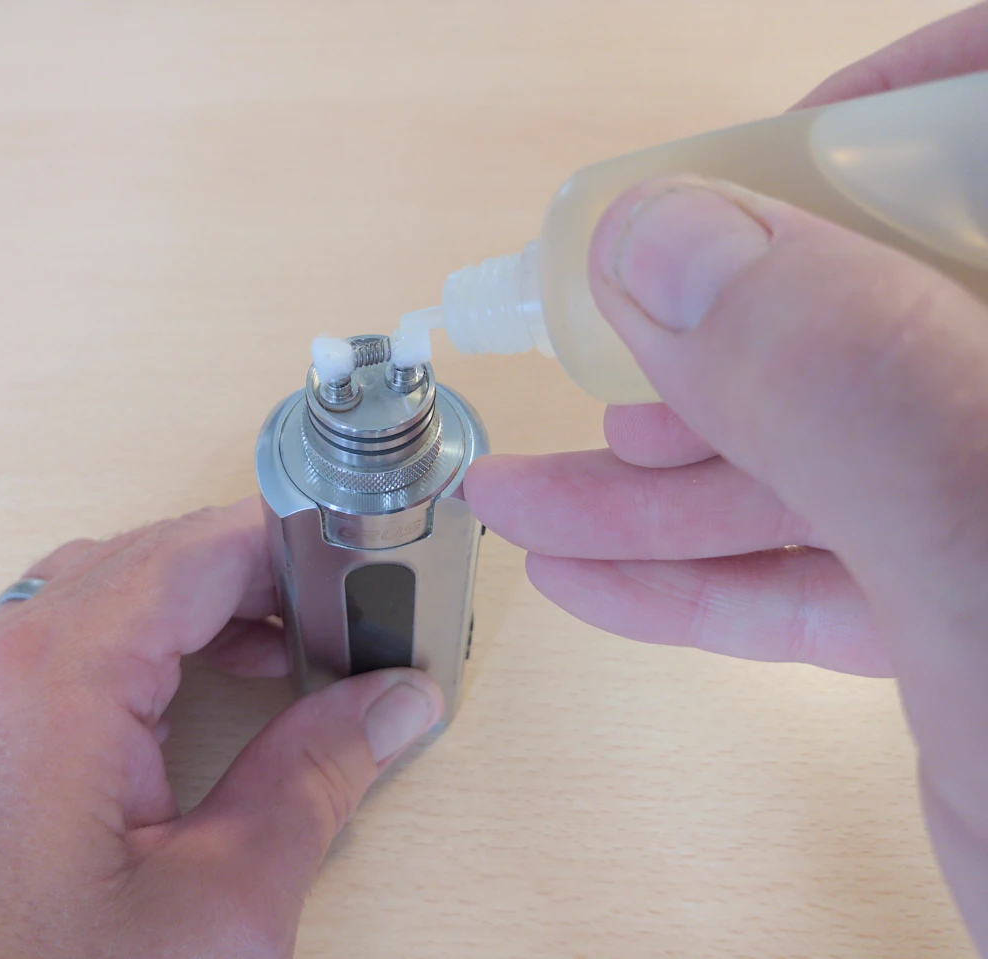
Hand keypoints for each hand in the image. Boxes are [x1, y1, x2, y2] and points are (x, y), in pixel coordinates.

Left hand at [0, 499, 441, 958]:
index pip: (198, 551)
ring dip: (198, 604)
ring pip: (106, 588)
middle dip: (254, 575)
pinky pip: (63, 634)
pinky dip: (141, 639)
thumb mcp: (210, 907)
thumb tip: (390, 706)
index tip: (359, 557)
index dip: (291, 544)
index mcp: (59, 674)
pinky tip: (189, 686)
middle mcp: (0, 657)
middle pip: (152, 558)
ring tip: (284, 650)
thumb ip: (311, 786)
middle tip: (338, 614)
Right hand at [463, 3, 987, 949]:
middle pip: (893, 304)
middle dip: (716, 336)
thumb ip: (844, 388)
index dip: (885, 120)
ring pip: (839, 455)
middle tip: (590, 347)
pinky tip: (598, 571)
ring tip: (534, 489)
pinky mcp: (980, 629)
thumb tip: (667, 246)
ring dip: (667, 480)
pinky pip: (829, 571)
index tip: (746, 172)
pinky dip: (706, 578)